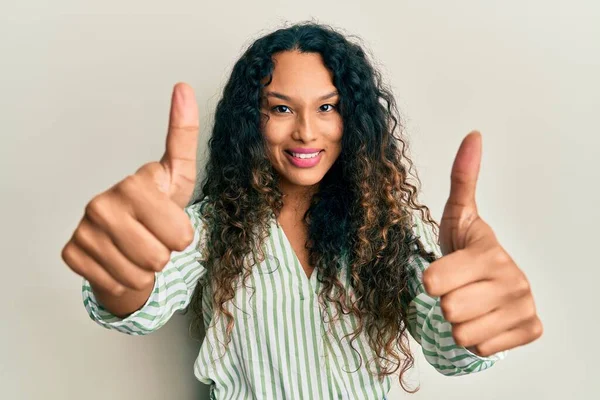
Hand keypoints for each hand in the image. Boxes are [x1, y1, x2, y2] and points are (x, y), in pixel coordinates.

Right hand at [61, 83, 199, 295]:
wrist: (124, 236)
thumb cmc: (156, 206)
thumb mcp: (177, 175)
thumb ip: (183, 135)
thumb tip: (183, 87)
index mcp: (135, 183)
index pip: (181, 235)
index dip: (183, 236)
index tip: (170, 220)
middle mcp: (103, 203)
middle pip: (161, 257)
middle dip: (165, 254)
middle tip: (154, 238)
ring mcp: (84, 229)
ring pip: (140, 275)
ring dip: (146, 269)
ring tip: (138, 249)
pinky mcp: (71, 253)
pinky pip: (117, 284)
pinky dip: (124, 279)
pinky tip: (119, 260)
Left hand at [422, 131, 542, 356]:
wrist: (492, 281)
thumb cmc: (467, 249)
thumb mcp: (458, 216)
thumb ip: (462, 178)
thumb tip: (473, 135)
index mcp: (489, 251)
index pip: (433, 281)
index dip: (431, 280)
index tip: (442, 272)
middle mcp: (514, 279)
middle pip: (447, 309)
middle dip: (446, 302)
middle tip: (458, 288)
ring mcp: (525, 306)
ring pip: (462, 332)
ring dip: (460, 322)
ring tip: (470, 302)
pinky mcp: (531, 329)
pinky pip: (481, 348)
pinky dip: (478, 338)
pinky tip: (485, 318)